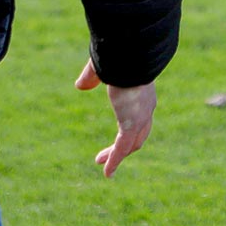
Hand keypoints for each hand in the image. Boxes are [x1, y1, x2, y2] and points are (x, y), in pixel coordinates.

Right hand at [75, 59, 156, 177]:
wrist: (131, 52)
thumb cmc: (118, 54)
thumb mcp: (101, 67)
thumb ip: (91, 77)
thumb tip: (80, 86)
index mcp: (142, 93)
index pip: (138, 116)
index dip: (129, 128)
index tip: (118, 134)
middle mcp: (146, 107)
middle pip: (138, 135)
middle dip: (125, 147)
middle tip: (111, 155)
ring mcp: (140, 116)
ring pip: (131, 145)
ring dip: (117, 157)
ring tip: (104, 166)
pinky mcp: (131, 123)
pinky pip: (122, 148)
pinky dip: (114, 161)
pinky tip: (107, 173)